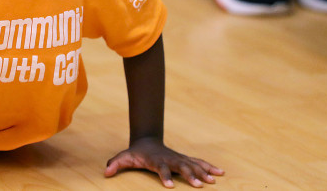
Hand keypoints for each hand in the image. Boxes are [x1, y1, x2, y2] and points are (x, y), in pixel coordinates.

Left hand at [105, 137, 223, 187]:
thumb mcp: (124, 157)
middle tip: (200, 186)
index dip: (165, 176)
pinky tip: (221, 172)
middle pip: (181, 167)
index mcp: (156, 160)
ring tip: (215, 180)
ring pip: (193, 165)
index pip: (161, 168)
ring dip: (204, 172)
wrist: (147, 140)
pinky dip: (209, 167)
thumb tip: (105, 172)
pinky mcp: (185, 159)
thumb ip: (115, 164)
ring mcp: (179, 158)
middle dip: (190, 176)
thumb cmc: (136, 153)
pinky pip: (199, 163)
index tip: (169, 186)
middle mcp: (170, 159)